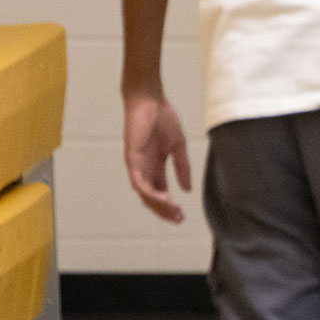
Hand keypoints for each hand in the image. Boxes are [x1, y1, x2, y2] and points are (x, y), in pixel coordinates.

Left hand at [123, 91, 191, 223]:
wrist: (150, 100)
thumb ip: (182, 167)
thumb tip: (187, 189)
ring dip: (158, 205)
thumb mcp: (178, 146)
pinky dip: (150, 192)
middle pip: (152, 196)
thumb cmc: (162, 117)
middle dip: (164, 210)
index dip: (170, 204)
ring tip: (172, 212)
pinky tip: (163, 199)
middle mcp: (144, 168)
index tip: (182, 215)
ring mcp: (137, 165)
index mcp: (155, 165)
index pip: (161, 191)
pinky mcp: (132, 159)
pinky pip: (140, 182)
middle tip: (178, 219)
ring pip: (145, 193)